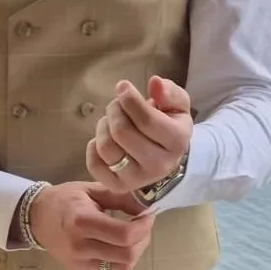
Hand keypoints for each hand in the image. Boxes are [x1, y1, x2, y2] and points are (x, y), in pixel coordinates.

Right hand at [28, 182, 153, 269]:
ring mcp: (79, 263)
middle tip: (142, 227)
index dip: (144, 226)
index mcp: (82, 221)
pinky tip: (118, 250)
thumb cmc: (65, 200)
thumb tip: (146, 206)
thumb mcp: (91, 190)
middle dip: (143, 240)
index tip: (148, 215)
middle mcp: (80, 246)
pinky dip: (121, 264)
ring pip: (122, 268)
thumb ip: (120, 197)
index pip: (125, 234)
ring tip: (132, 238)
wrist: (37, 218)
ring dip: (135, 253)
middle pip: (127, 255)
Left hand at [86, 75, 191, 193]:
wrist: (165, 159)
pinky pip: (94, 164)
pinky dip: (94, 146)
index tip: (123, 87)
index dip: (129, 99)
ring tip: (111, 121)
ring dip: (104, 126)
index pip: (146, 120)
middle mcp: (158, 164)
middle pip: (122, 132)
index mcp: (176, 142)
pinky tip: (106, 138)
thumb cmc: (169, 126)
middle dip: (115, 110)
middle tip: (117, 105)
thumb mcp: (177, 106)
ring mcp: (137, 179)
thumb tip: (155, 83)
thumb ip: (169, 92)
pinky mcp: (117, 186)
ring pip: (106, 147)